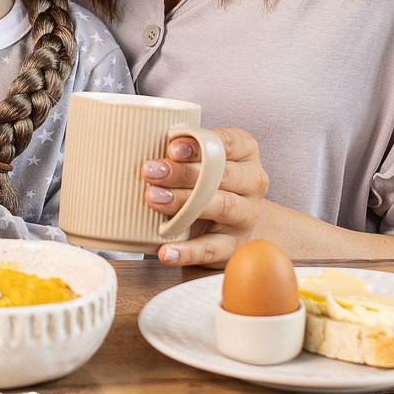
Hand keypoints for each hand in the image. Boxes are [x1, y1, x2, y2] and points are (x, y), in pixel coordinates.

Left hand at [147, 127, 266, 266]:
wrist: (228, 224)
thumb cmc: (208, 183)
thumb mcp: (201, 163)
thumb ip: (181, 155)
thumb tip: (141, 149)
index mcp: (245, 152)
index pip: (228, 143)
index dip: (199, 144)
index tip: (171, 148)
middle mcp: (252, 182)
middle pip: (221, 174)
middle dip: (183, 172)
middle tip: (150, 171)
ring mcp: (246, 215)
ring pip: (221, 206)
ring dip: (183, 203)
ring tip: (153, 200)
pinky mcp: (234, 245)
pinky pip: (210, 249)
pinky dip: (186, 251)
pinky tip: (165, 251)